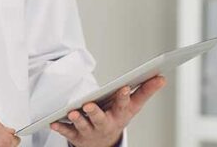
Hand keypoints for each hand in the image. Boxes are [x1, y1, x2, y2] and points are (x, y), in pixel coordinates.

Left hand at [51, 75, 166, 146]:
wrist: (104, 143)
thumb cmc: (118, 116)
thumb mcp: (134, 106)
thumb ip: (146, 90)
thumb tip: (162, 77)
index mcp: (120, 114)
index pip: (123, 105)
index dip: (123, 97)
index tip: (123, 87)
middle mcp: (105, 124)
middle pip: (100, 118)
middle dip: (95, 112)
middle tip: (89, 104)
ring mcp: (90, 131)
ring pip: (83, 125)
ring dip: (77, 119)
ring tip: (72, 112)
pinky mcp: (77, 135)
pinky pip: (68, 132)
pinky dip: (61, 127)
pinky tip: (53, 122)